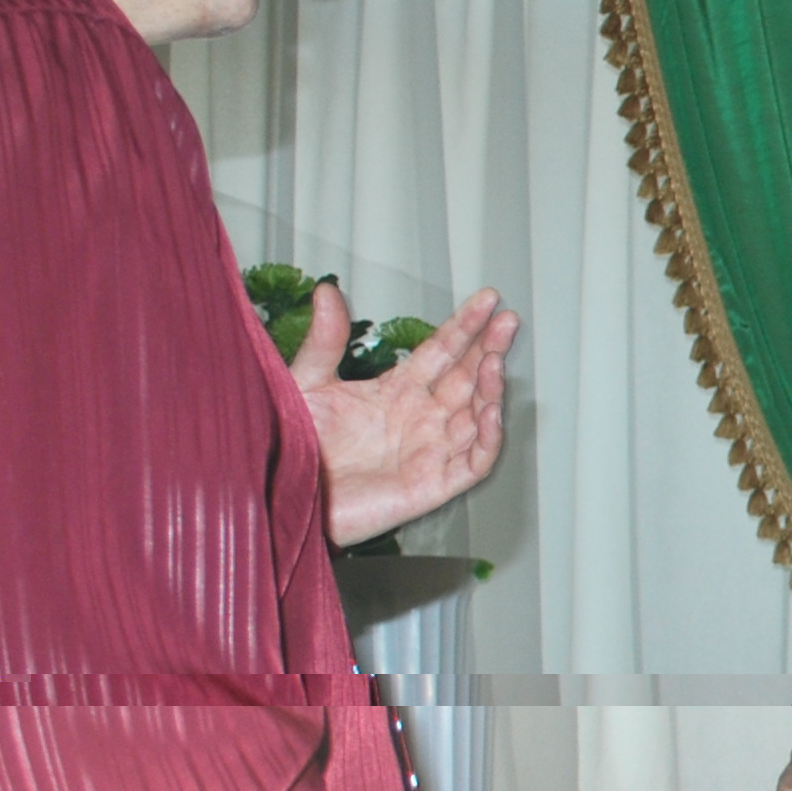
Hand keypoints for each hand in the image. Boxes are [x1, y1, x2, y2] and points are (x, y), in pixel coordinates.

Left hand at [292, 283, 519, 545]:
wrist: (283, 498)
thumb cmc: (293, 449)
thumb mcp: (306, 384)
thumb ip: (325, 341)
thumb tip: (327, 292)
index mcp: (396, 392)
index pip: (442, 352)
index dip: (466, 326)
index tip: (487, 300)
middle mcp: (420, 418)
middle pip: (467, 378)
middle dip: (490, 348)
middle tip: (508, 322)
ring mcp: (430, 451)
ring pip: (477, 416)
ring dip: (490, 389)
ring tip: (494, 362)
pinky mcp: (433, 485)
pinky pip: (474, 461)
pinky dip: (488, 439)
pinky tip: (491, 412)